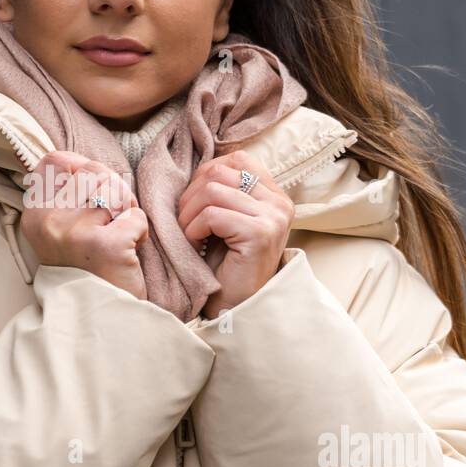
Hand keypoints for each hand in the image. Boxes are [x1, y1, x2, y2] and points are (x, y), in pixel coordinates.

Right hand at [20, 150, 148, 300]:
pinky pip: (136, 217)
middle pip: (93, 171)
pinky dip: (140, 233)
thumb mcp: (59, 234)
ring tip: (121, 237)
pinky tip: (129, 253)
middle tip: (115, 218)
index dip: (83, 165)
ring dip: (128, 211)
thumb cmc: (85, 272)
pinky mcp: (105, 245)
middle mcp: (49, 220)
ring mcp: (75, 232)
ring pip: (117, 191)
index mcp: (34, 216)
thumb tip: (86, 163)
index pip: (55, 160)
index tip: (95, 187)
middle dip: (114, 189)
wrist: (98, 320)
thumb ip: (65, 198)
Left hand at [176, 150, 294, 317]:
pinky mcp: (260, 233)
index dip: (205, 175)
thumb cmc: (225, 265)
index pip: (237, 158)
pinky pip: (212, 214)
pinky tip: (196, 245)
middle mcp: (279, 201)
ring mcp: (273, 216)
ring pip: (212, 190)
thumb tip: (196, 166)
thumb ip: (223, 191)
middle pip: (219, 171)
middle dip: (190, 195)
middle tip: (186, 223)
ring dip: (188, 214)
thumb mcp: (226, 219)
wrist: (236, 308)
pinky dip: (193, 229)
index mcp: (274, 194)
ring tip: (190, 235)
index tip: (195, 203)